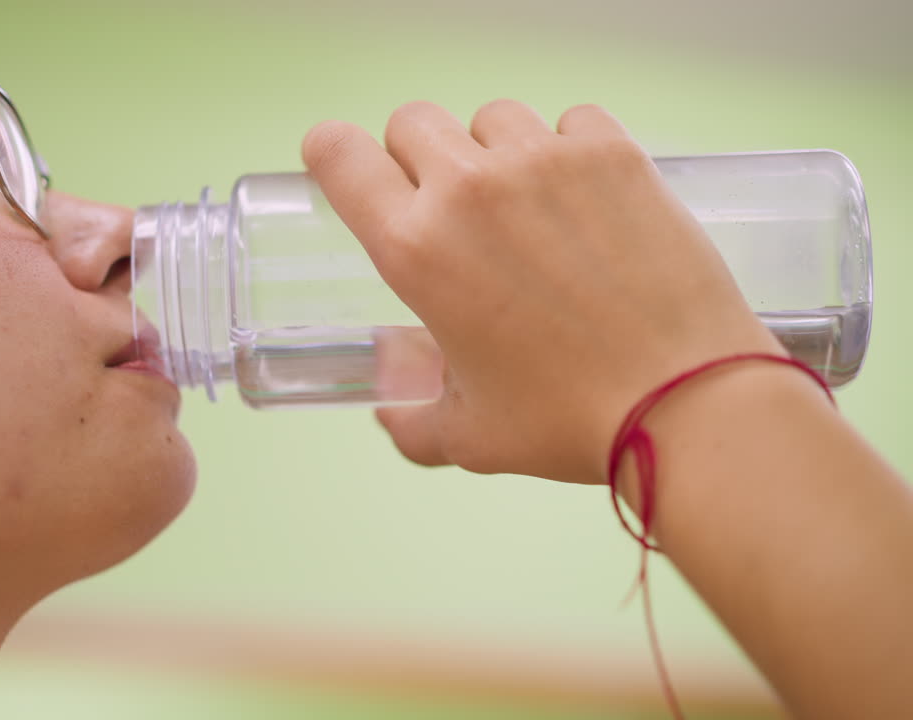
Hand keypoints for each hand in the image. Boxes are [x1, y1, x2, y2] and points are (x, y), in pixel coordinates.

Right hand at [302, 100, 782, 483]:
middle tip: (452, 210)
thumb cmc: (569, 422)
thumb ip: (412, 419)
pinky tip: (587, 202)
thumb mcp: (467, 436)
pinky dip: (569, 150)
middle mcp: (470, 190)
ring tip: (529, 210)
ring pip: (492, 118)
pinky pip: (570, 120)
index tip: (349, 168)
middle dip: (418, 159)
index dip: (333, 154)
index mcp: (416, 250)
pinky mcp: (613, 153)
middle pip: (412, 122)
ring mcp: (544, 162)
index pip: (339, 154)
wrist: (687, 402)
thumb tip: (394, 410)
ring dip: (495, 153)